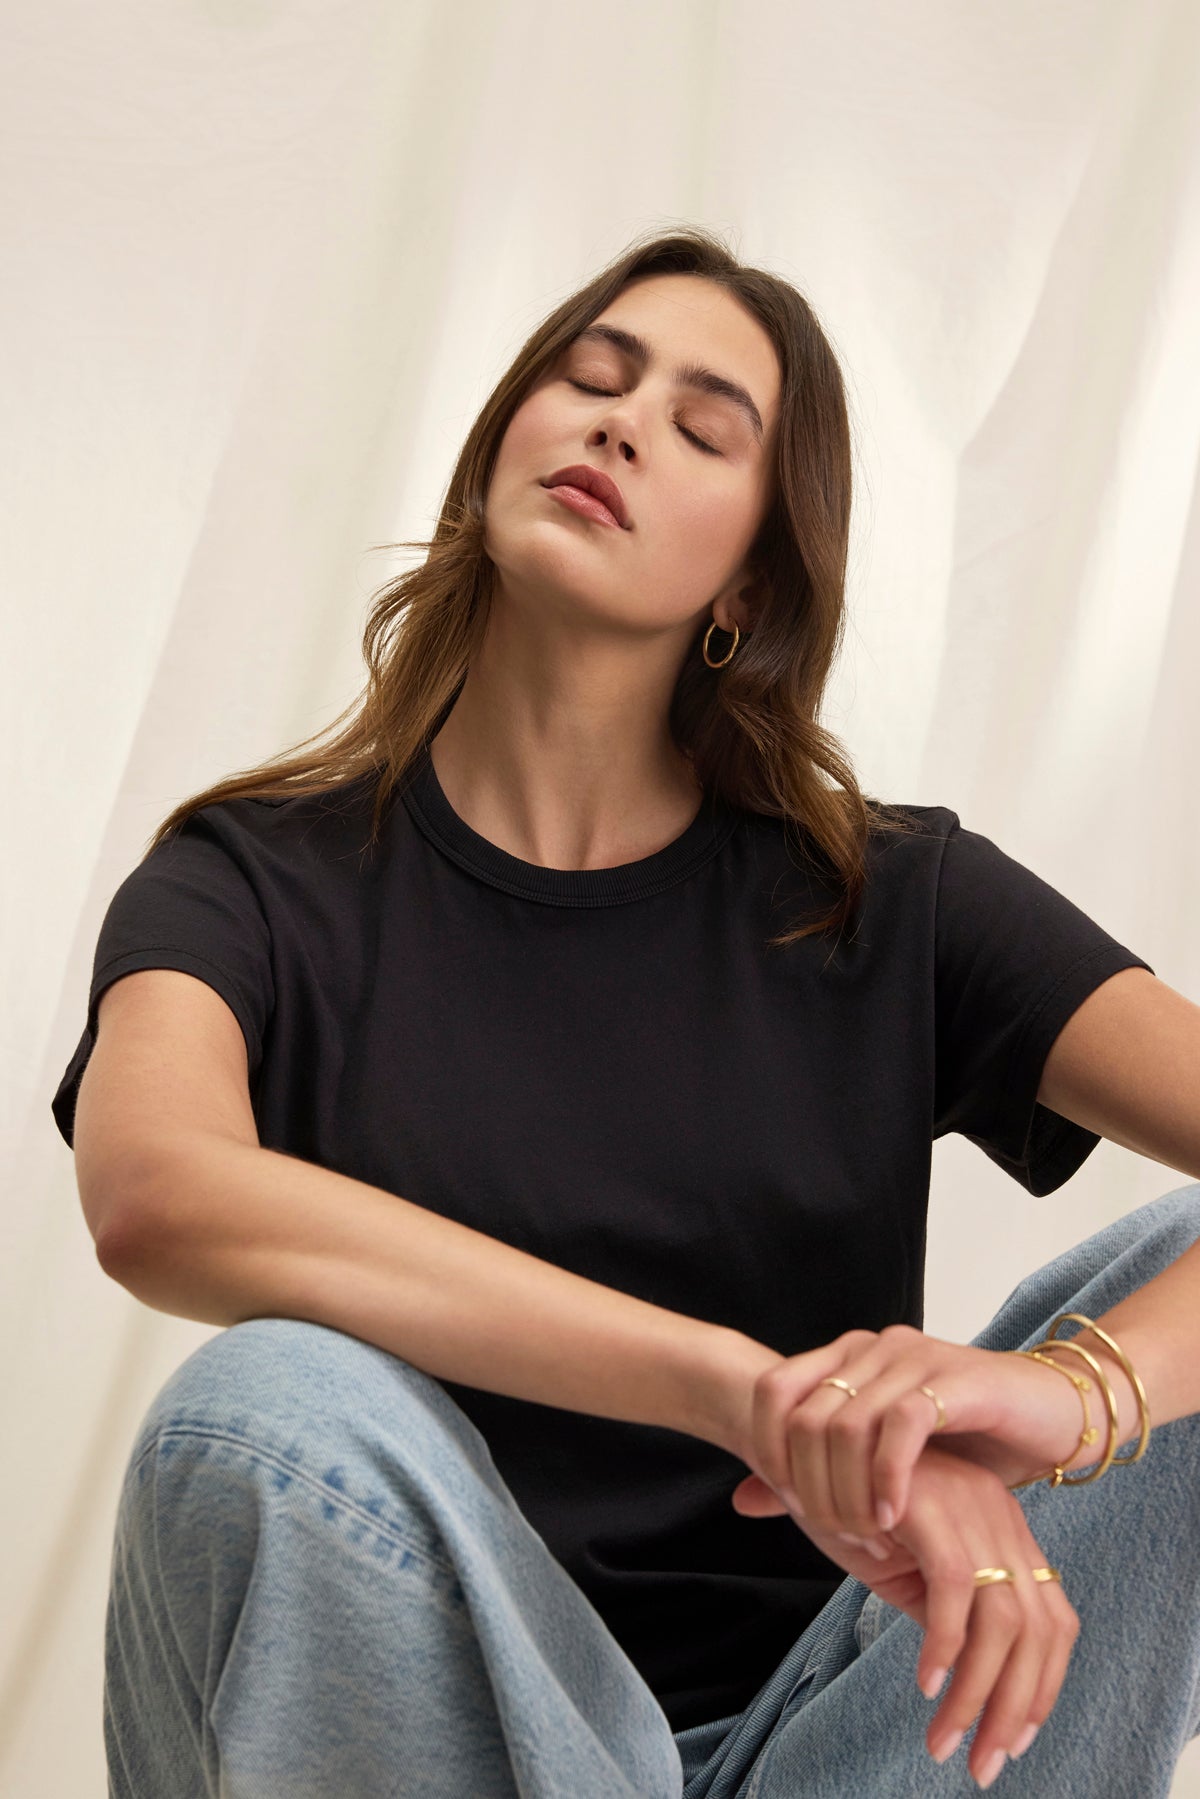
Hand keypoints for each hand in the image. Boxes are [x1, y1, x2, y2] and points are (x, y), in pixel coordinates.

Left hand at [727, 1325, 1100, 1544]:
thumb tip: (743, 1499)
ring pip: (845, 1424)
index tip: (790, 1504)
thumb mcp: (880, 1464)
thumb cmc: (967, 1445)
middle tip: (835, 1534)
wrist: (1054, 1418)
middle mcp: (875, 1348)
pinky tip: (893, 1518)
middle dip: (809, 1485)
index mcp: (849, 1356)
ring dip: (845, 1491)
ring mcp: (914, 1358)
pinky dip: (887, 1479)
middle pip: (803, 1415)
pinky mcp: (956, 1380)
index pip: (773, 1391)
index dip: (768, 1450)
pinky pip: (901, 1426)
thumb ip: (815, 1476)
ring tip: (865, 1534)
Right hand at [767, 1440, 1080, 1779]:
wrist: (797, 1444)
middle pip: (1040, 1630)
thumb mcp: (908, 1567)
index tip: (1013, 1740)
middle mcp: (999, 1516)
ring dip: (978, 1693)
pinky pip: (954, 1589)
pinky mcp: (931, 1506)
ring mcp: (971, 1508)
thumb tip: (966, 1674)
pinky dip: (945, 1643)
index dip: (1043, 1688)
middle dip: (1015, 1709)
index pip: (1054, 1622)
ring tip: (944, 1738)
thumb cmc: (849, 1504)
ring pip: (1004, 1621)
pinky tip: (924, 1680)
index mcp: (1004, 1529)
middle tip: (983, 1765)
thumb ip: (942, 1608)